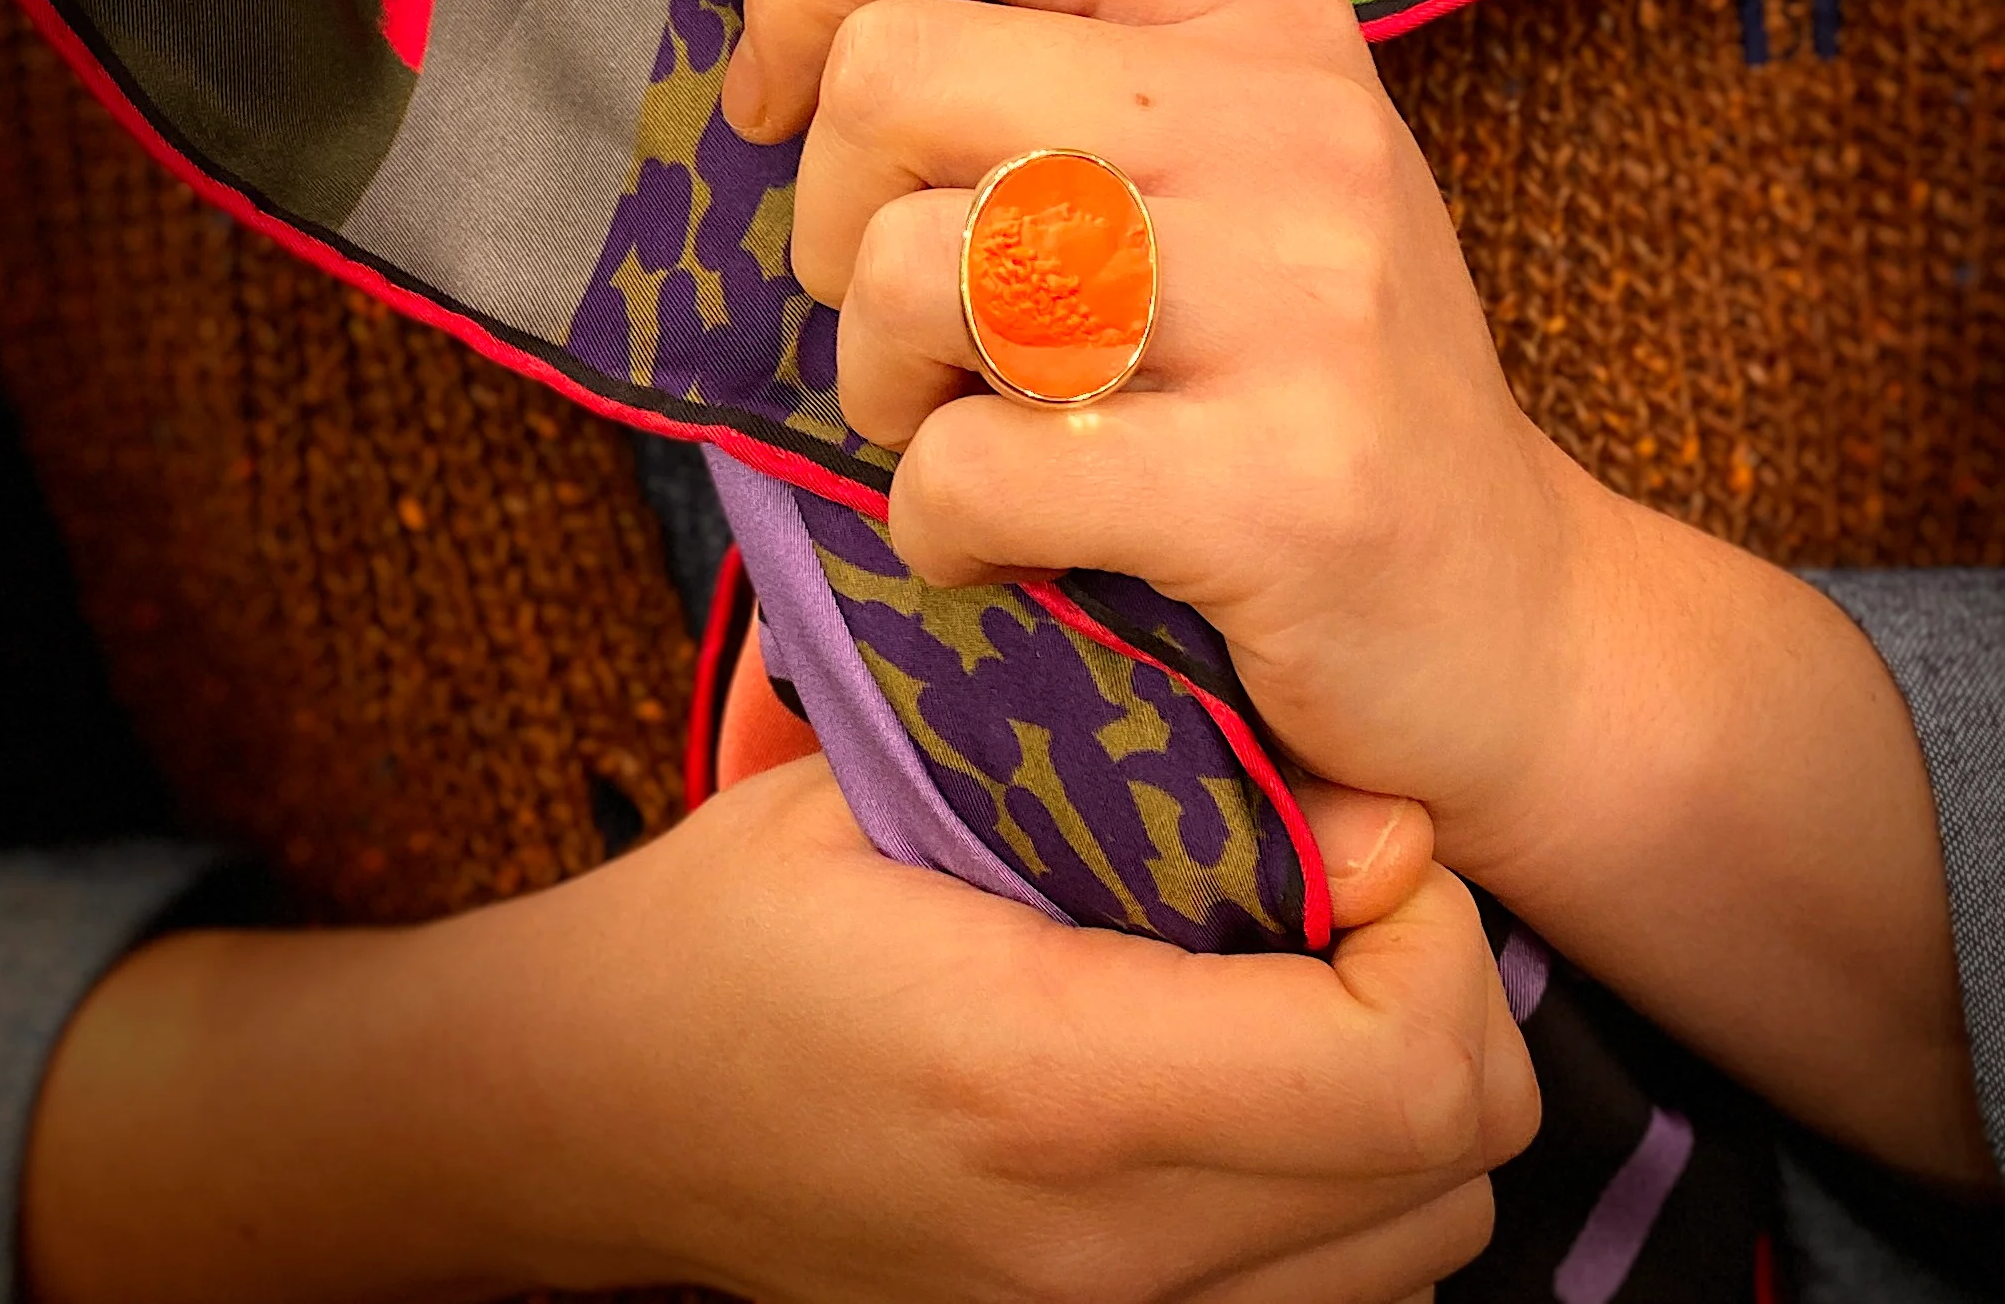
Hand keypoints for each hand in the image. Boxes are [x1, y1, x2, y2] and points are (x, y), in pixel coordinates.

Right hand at [25, 758, 1535, 1302]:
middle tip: (1348, 894)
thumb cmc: (731, 923)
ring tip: (1303, 981)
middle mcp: (1098, 1254)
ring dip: (1407, 1107)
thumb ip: (1139, 785)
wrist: (586, 1112)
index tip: (1362, 841)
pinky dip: (1347, 1195)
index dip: (1435, 938)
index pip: (1400, 1071)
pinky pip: (1330, 1300)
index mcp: (1047, 1083)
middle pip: (1450, 1173)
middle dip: (1446, 1007)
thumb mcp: (898, 785)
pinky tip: (1249, 1083)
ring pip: (1420, 1255)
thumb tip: (1374, 823)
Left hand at [723, 0, 1584, 848]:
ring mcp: (1299, 297)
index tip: (779, 103)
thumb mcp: (1225, 166)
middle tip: (906, 328)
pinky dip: (932, 527)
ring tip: (965, 430)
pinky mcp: (1282, 487)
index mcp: (1254, 10)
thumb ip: (1057, 70)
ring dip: (877, 385)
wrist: (1515, 618)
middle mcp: (1284, 118)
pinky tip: (1000, 546)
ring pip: (908, 268)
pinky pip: (968, 469)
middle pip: (890, 76)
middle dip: (828, 226)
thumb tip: (799, 48)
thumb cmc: (1308, 379)